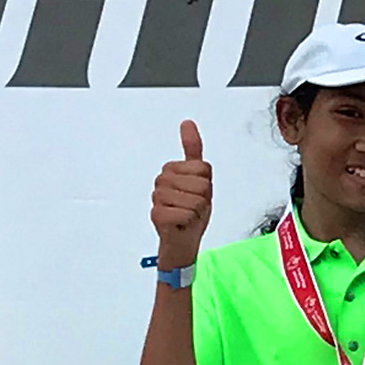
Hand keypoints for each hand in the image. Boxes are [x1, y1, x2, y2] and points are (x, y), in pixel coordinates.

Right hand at [152, 121, 213, 268]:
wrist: (182, 241)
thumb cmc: (191, 211)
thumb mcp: (200, 179)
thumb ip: (193, 150)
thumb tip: (187, 122)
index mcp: (171, 169)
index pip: (202, 168)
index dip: (207, 185)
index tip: (198, 194)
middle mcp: (161, 181)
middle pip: (201, 184)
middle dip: (203, 199)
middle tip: (193, 208)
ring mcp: (157, 198)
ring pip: (196, 199)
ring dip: (197, 212)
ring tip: (187, 216)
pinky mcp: (157, 215)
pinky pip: (187, 213)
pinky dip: (190, 222)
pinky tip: (181, 224)